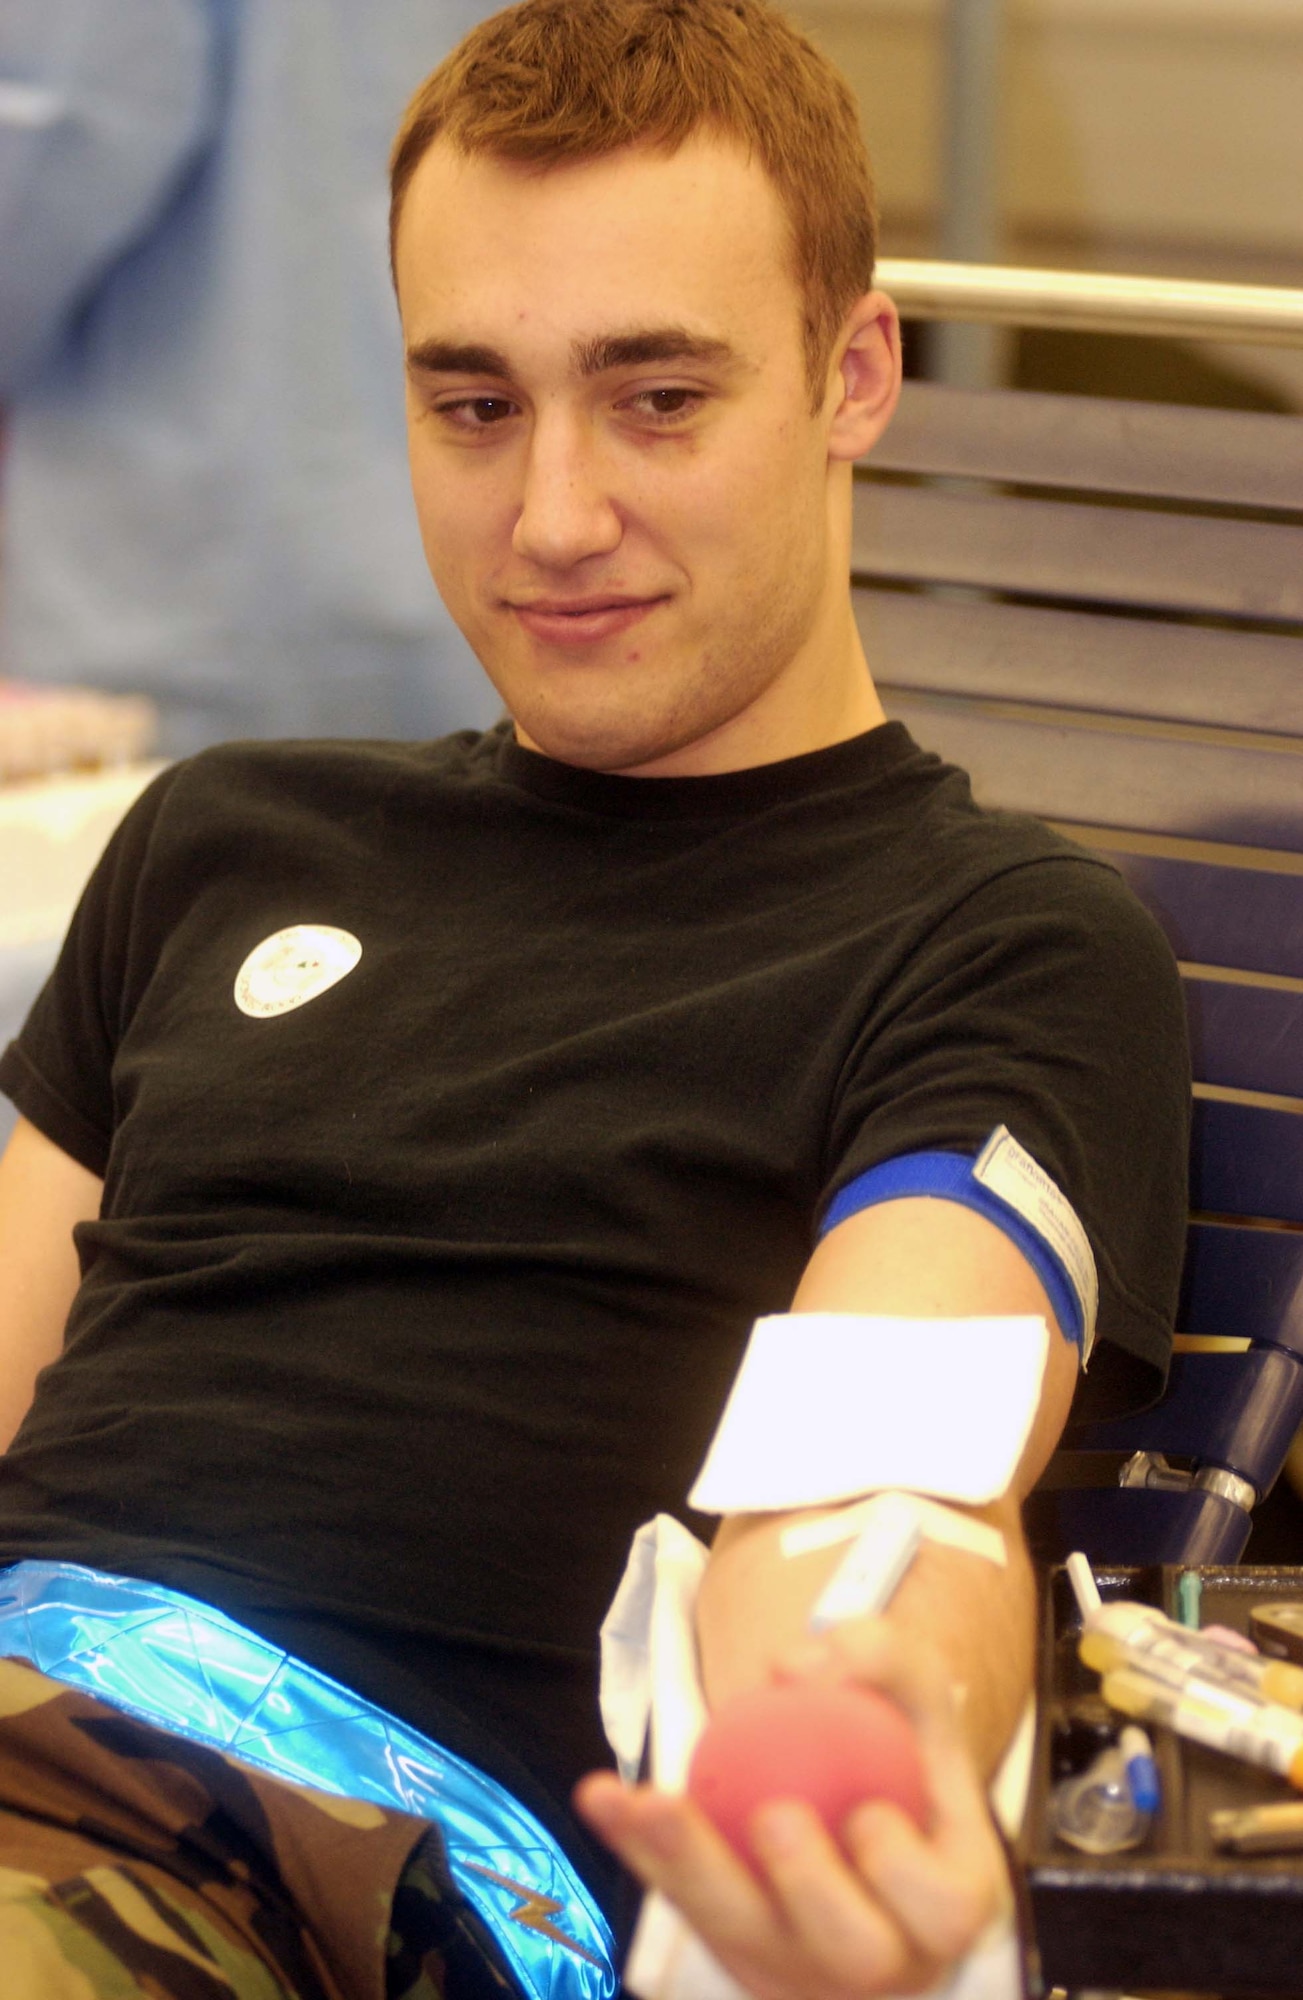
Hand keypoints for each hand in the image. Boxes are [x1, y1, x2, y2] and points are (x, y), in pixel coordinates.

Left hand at [573, 1618, 1012, 1998]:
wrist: (850, 1783)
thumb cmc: (895, 1739)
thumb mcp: (912, 1686)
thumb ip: (879, 1657)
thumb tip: (798, 1667)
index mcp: (943, 1904)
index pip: (940, 1910)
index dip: (903, 1877)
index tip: (868, 1815)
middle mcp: (879, 1958)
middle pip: (848, 1950)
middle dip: (810, 1891)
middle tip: (774, 1817)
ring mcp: (799, 1967)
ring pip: (744, 1937)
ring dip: (691, 1868)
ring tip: (650, 1801)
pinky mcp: (731, 1952)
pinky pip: (678, 1901)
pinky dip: (636, 1847)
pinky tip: (599, 1795)